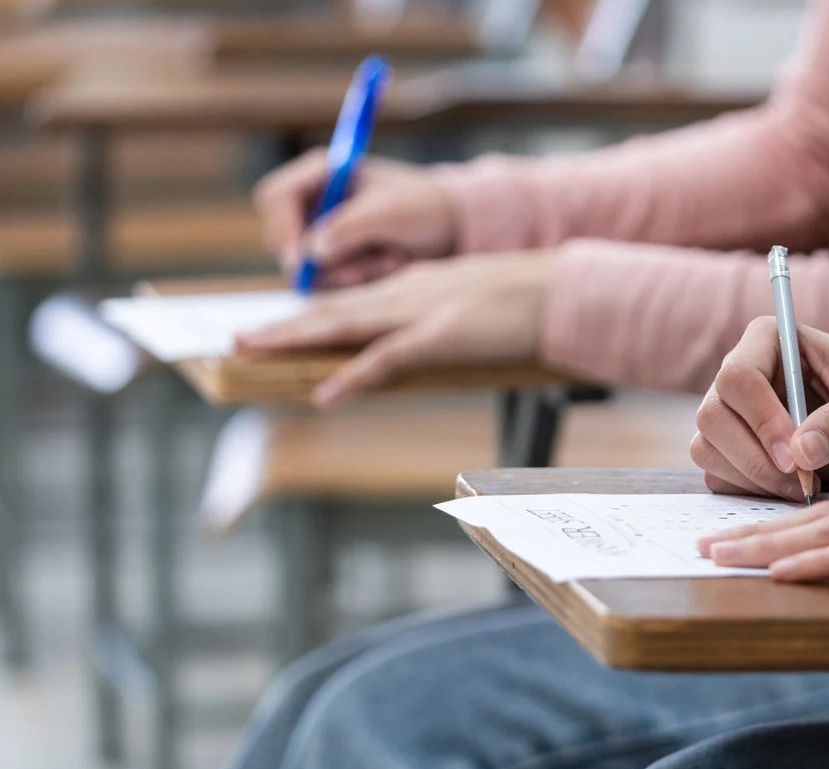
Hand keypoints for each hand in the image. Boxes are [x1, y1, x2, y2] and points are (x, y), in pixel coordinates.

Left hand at [235, 251, 552, 406]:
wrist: (563, 290)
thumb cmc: (530, 301)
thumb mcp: (475, 306)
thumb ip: (443, 319)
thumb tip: (424, 341)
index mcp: (417, 286)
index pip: (351, 301)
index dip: (310, 316)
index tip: (278, 328)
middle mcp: (408, 293)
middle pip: (333, 309)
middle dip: (283, 326)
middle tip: (238, 339)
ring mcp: (422, 312)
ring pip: (343, 324)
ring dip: (294, 339)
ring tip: (252, 351)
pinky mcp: (441, 336)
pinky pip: (386, 360)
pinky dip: (352, 377)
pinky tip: (324, 394)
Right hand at [255, 149, 455, 287]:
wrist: (454, 228)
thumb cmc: (425, 206)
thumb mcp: (390, 211)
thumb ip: (350, 227)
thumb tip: (311, 252)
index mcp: (322, 173)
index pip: (276, 196)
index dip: (283, 227)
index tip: (301, 257)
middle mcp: (314, 203)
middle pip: (281, 240)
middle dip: (321, 262)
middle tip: (360, 272)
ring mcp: (321, 234)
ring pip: (306, 269)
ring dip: (349, 273)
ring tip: (392, 260)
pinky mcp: (334, 262)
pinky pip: (327, 285)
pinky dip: (359, 282)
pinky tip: (389, 267)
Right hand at [691, 318, 828, 500]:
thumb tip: (801, 453)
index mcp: (771, 341)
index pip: (737, 376)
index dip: (761, 420)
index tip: (797, 458)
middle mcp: (748, 376)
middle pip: (712, 416)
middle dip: (752, 457)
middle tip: (800, 482)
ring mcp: (741, 416)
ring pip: (708, 449)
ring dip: (750, 478)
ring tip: (805, 487)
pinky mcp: (745, 453)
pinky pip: (721, 477)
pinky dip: (749, 492)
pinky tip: (794, 492)